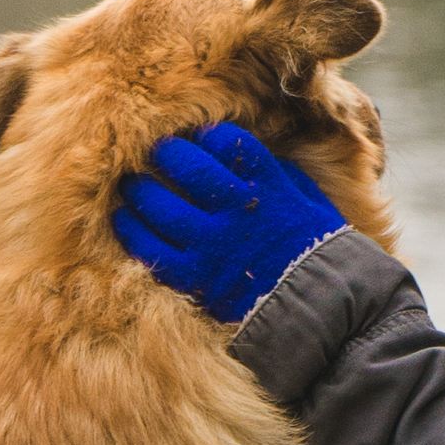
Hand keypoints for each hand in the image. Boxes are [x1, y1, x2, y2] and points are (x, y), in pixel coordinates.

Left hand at [112, 122, 348, 325]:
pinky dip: (132, 230)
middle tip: (157, 151)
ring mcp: (213, 245)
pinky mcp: (196, 278)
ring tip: (132, 183)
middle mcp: (238, 210)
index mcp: (270, 186)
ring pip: (161, 206)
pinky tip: (124, 218)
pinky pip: (152, 249)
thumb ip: (278, 173)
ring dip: (140, 189)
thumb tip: (245, 154)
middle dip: (167, 153)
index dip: (208, 136)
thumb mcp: (310, 200)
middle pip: (188, 167)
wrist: (320, 308)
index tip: (200, 138)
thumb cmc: (317, 251)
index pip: (228, 143)